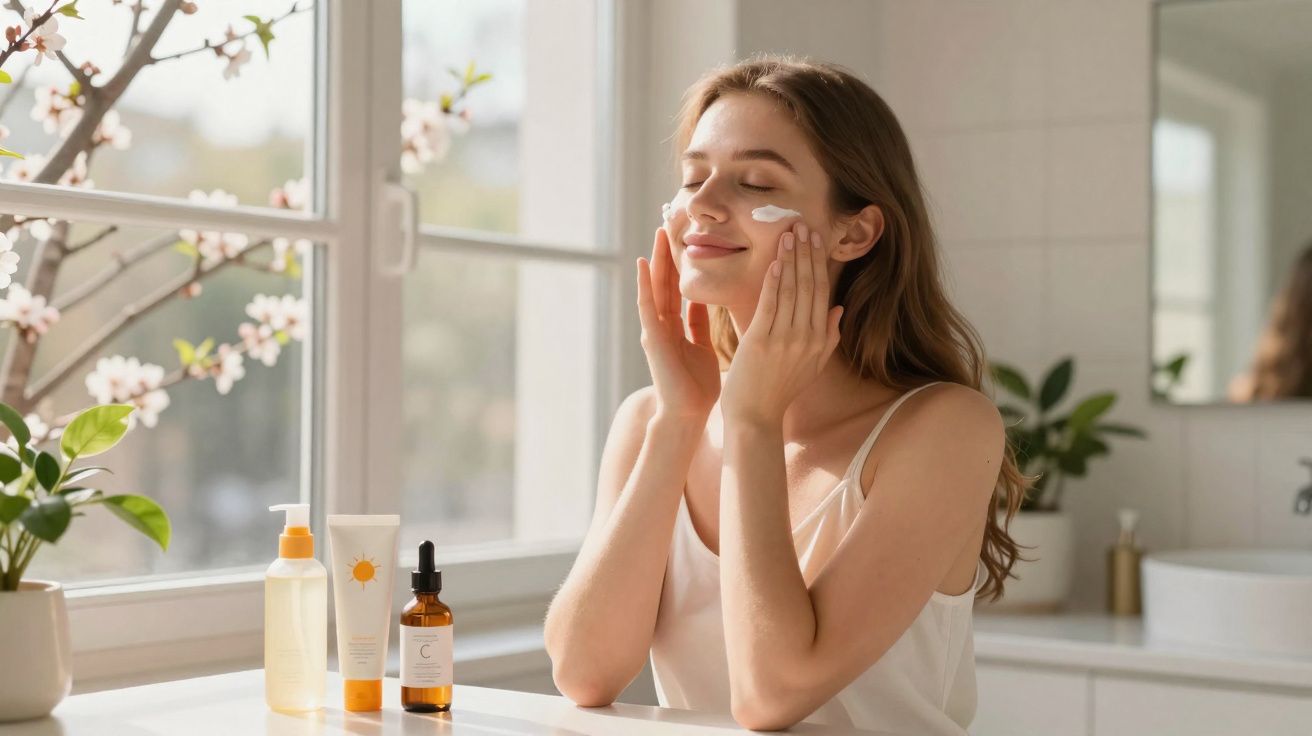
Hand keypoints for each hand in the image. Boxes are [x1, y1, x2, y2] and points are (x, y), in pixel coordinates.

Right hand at [635, 226, 721, 418]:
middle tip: (671, 222)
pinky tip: (645, 262)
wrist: (688, 414)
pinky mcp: (651, 337)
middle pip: (665, 281)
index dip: (682, 264)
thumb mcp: (703, 346)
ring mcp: (654, 329)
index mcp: (676, 327)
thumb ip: (700, 323)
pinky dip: (645, 283)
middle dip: (669, 254)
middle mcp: (662, 324)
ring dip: (657, 260)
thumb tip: (707, 300)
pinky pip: (647, 304)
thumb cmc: (697, 387)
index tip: (687, 238)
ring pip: (655, 287)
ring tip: (659, 232)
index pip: (678, 288)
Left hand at [720, 222, 842, 425]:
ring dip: (790, 260)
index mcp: (820, 340)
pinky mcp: (760, 342)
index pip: (822, 293)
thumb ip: (829, 337)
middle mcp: (807, 338)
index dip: (819, 263)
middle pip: (809, 286)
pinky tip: (774, 262)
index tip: (816, 239)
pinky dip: (773, 282)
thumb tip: (839, 308)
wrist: (755, 416)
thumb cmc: (780, 390)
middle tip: (803, 225)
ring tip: (789, 234)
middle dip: (806, 253)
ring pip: (790, 291)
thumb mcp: (813, 366)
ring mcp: (784, 340)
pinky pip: (769, 305)